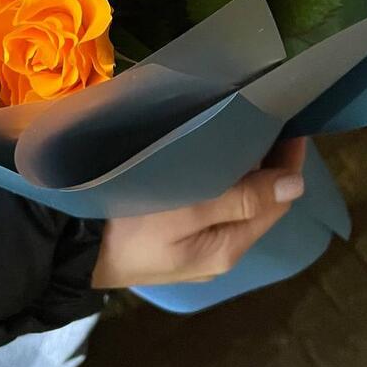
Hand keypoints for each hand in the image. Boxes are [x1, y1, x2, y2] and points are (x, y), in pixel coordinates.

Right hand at [91, 137, 306, 287]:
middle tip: (266, 115)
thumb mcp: (185, 210)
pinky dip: (220, 178)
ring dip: (244, 169)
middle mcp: (219, 251)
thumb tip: (296, 186)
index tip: (290, 121)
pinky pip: (212, 204)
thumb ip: (240, 199)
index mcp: (228, 246)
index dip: (289, 162)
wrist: (71, 248)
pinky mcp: (175, 238)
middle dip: (268, 163)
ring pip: (236, 202)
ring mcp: (196, 247)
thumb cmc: (128, 225)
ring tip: (242, 127)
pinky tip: (210, 156)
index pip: (278, 201)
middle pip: (260, 202)